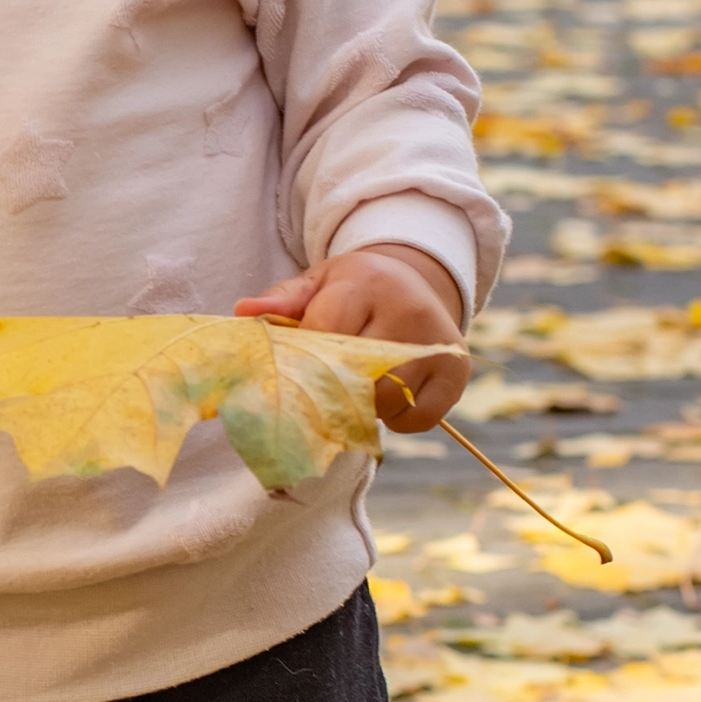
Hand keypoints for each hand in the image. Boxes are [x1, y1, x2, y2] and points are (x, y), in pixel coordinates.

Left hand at [238, 247, 470, 432]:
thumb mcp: (319, 281)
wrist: (417, 283)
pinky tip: (389, 395)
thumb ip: (283, 299)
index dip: (301, 362)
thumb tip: (244, 312)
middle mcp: (408, 310)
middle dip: (329, 388)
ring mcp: (437, 344)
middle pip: (354, 375)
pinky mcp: (456, 373)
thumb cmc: (355, 289)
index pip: (324, 335)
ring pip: (384, 402)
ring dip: (362, 406)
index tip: (289, 372)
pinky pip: (416, 419)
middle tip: (321, 385)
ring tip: (357, 384)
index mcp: (366, 284)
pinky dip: (397, 419)